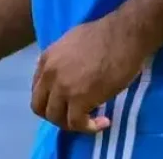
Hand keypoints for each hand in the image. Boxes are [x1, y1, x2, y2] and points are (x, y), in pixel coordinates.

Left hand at [31, 15, 146, 133]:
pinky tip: (104, 122)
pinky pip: (77, 123)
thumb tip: (63, 72)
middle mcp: (50, 73)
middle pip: (39, 107)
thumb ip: (62, 58)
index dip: (50, 98)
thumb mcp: (74, 40)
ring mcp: (63, 88)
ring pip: (56, 118)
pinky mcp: (79, 100)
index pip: (37, 88)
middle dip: (56, 114)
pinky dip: (89, 127)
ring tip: (91, 118)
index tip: (66, 101)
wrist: (125, 34)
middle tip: (74, 114)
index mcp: (47, 58)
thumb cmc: (107, 34)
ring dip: (72, 123)